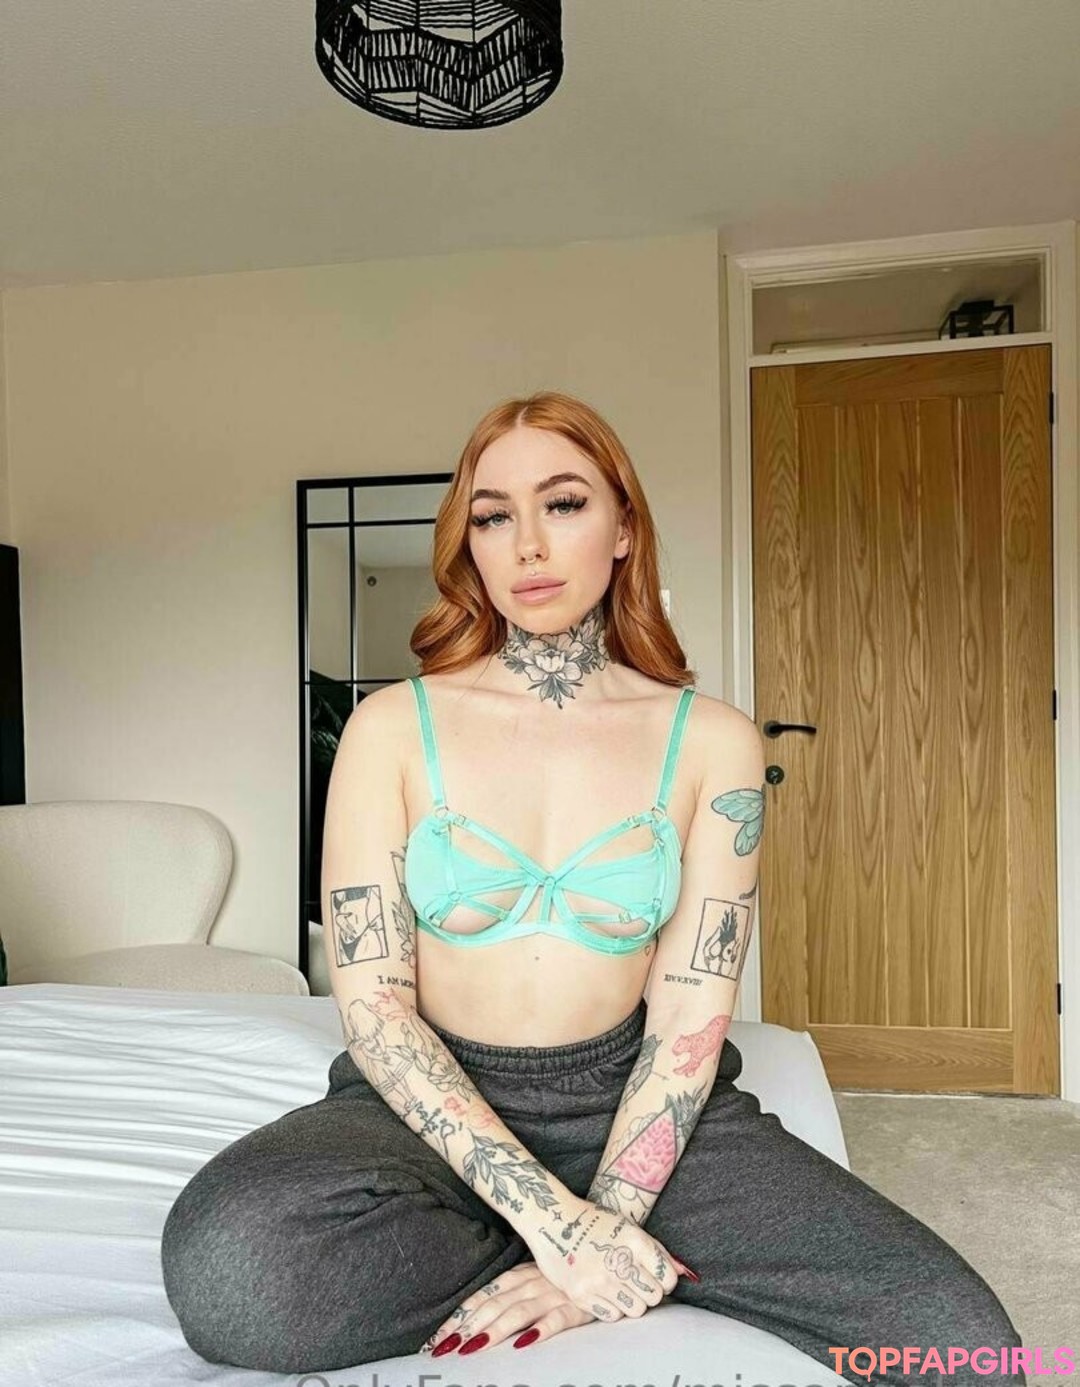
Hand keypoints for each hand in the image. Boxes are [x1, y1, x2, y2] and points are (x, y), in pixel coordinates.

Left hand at [420, 1260, 596, 1355]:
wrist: (609, 1257)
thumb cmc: (567, 1272)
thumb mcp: (536, 1277)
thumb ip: (511, 1293)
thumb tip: (479, 1316)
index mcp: (521, 1275)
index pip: (484, 1296)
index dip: (461, 1316)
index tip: (439, 1335)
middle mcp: (533, 1282)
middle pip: (495, 1306)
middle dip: (468, 1327)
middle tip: (446, 1347)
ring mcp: (554, 1293)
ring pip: (519, 1311)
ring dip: (495, 1330)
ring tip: (474, 1346)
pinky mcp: (578, 1306)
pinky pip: (557, 1318)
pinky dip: (540, 1329)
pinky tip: (525, 1342)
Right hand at [525, 1197, 682, 1322]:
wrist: (551, 1220)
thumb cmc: (595, 1222)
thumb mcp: (628, 1228)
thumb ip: (659, 1252)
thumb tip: (687, 1274)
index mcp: (634, 1241)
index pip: (668, 1278)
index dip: (664, 1278)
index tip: (654, 1274)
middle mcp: (618, 1262)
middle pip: (654, 1297)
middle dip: (650, 1291)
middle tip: (636, 1280)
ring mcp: (599, 1281)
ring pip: (636, 1310)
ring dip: (632, 1301)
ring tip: (620, 1285)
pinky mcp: (581, 1295)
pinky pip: (613, 1316)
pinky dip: (613, 1307)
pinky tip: (605, 1291)